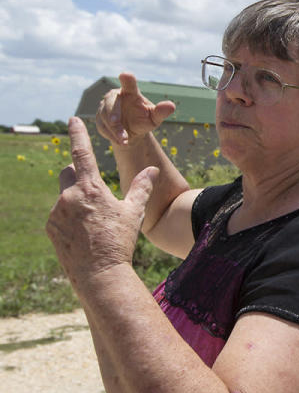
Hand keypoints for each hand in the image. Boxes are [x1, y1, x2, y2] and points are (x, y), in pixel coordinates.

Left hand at [47, 118, 157, 285]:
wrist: (100, 272)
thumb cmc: (120, 241)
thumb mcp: (133, 212)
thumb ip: (141, 187)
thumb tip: (153, 170)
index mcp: (91, 188)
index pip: (82, 153)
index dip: (78, 134)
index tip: (74, 119)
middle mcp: (69, 196)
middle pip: (68, 172)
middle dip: (77, 174)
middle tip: (93, 189)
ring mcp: (57, 212)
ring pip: (64, 195)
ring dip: (76, 200)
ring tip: (94, 223)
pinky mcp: (51, 226)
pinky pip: (59, 214)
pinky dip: (69, 217)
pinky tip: (84, 233)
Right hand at [96, 72, 175, 145]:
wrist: (132, 133)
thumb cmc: (144, 120)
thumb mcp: (154, 118)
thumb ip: (161, 112)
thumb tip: (171, 106)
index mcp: (131, 92)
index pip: (129, 84)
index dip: (127, 79)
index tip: (126, 75)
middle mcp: (115, 96)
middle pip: (111, 103)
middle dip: (115, 117)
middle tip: (119, 128)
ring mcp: (105, 106)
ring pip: (105, 116)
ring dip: (114, 130)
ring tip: (124, 140)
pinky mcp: (99, 118)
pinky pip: (102, 126)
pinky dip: (111, 135)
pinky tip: (120, 141)